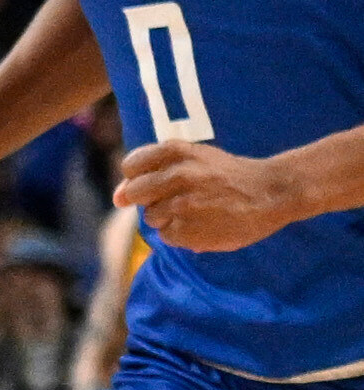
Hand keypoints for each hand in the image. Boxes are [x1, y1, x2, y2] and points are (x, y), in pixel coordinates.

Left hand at [117, 137, 317, 253]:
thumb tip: (117, 197)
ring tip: (196, 211)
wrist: (272, 192)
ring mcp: (182, 205)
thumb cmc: (229, 175)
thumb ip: (156, 170)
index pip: (132, 166)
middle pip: (134, 193)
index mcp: (178, 152)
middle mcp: (177, 176)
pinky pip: (166, 236)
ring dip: (167, 218)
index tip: (153, 181)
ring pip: (151, 217)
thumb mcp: (197, 157)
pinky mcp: (188, 230)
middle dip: (147, 199)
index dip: (138, 177)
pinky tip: (202, 225)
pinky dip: (180, 234)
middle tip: (175, 199)